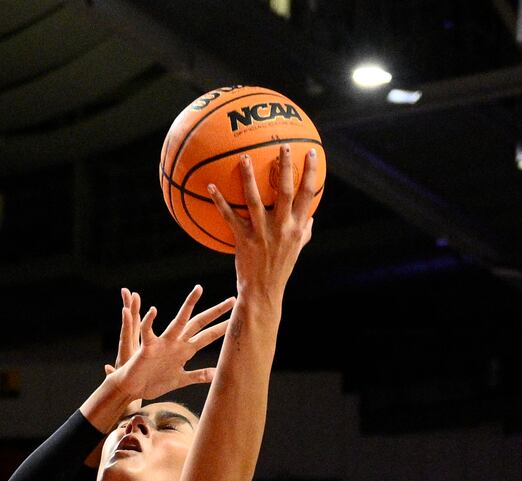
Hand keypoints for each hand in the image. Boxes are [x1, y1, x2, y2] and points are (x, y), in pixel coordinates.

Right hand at [104, 284, 232, 402]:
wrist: (133, 388)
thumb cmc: (154, 382)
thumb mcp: (180, 379)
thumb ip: (197, 375)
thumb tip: (216, 374)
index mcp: (184, 350)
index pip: (208, 336)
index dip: (223, 328)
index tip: (237, 318)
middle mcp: (176, 343)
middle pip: (199, 323)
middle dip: (215, 312)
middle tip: (233, 300)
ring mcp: (163, 343)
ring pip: (178, 322)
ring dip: (188, 306)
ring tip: (198, 290)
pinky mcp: (147, 347)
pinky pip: (147, 332)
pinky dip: (149, 321)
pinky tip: (154, 310)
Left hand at [207, 144, 318, 296]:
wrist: (263, 292)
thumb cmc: (280, 269)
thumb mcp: (297, 250)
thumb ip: (304, 232)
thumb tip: (311, 217)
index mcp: (297, 227)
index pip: (308, 195)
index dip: (310, 172)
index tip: (311, 152)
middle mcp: (282, 228)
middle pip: (284, 192)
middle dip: (284, 167)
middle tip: (281, 145)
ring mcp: (262, 233)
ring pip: (255, 200)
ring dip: (249, 178)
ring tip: (243, 158)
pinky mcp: (244, 240)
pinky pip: (229, 216)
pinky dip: (219, 201)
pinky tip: (210, 186)